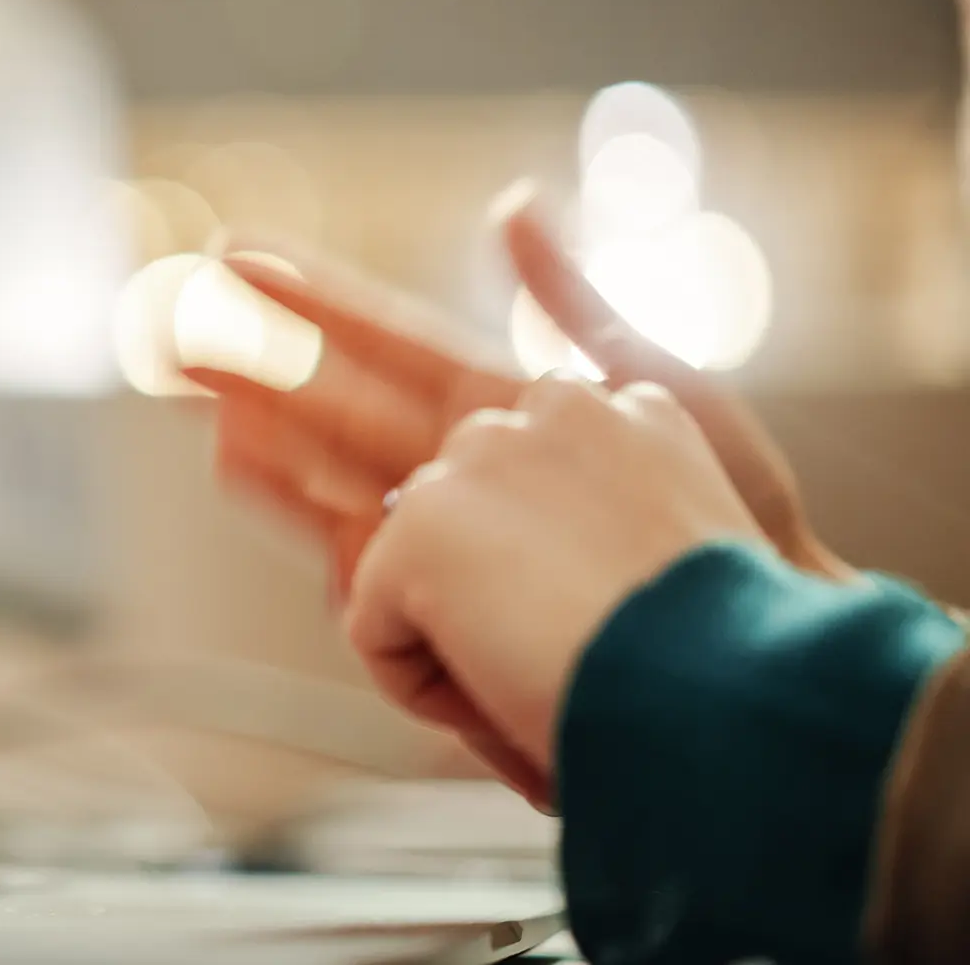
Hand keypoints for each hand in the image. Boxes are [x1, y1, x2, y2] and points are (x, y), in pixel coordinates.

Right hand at [183, 194, 850, 590]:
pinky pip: (362, 570)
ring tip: (209, 417)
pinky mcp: (452, 616)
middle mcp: (462, 475)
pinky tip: (267, 484)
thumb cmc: (729, 515)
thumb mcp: (652, 381)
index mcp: (503, 408)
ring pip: (329, 489)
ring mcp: (452, 548)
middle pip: (331, 414)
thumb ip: (567, 299)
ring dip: (262, 450)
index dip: (310, 298)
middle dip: (252, 372)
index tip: (240, 253)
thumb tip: (510, 208)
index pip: (382, 340)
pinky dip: (310, 525)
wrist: (758, 636)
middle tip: (172, 335)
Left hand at [348, 375, 764, 807]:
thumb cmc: (729, 666)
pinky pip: (378, 632)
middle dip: (494, 590)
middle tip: (569, 657)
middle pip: (470, 513)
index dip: (549, 560)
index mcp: (639, 416)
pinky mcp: (420, 525)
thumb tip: (531, 579)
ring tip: (548, 680)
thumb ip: (607, 540)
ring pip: (425, 574)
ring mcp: (480, 460)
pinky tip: (506, 699)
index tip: (600, 616)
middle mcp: (558, 409)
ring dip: (467, 638)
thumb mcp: (687, 570)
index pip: (540, 468)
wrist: (726, 691)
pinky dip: (425, 689)